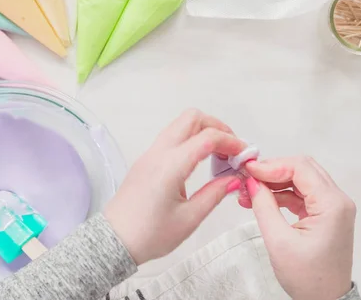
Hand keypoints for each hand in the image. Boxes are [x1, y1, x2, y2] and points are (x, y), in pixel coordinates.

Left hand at [104, 110, 245, 264]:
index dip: (231, 142)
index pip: (207, 137)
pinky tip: (200, 162)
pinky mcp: (146, 160)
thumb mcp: (189, 219)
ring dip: (203, 132)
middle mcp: (158, 153)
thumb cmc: (150, 235)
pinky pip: (171, 138)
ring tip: (218, 157)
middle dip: (217, 127)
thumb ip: (215, 194)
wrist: (114, 241)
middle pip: (191, 118)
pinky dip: (190, 140)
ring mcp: (150, 154)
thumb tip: (235, 179)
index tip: (245, 155)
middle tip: (232, 149)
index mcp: (170, 166)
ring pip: (180, 125)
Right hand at [241, 157, 355, 299]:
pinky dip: (280, 194)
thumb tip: (251, 181)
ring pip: (300, 179)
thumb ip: (264, 206)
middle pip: (302, 169)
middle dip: (272, 170)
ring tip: (248, 191)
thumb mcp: (279, 241)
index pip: (300, 168)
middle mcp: (337, 201)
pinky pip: (301, 194)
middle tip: (247, 177)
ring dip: (274, 182)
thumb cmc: (309, 279)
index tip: (248, 170)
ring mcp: (333, 207)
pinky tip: (260, 199)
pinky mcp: (325, 214)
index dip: (271, 165)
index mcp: (333, 205)